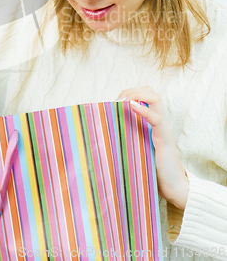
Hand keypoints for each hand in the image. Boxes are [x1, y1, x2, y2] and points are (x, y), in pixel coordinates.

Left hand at [116, 86, 188, 209]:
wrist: (173, 186)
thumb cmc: (153, 168)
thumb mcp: (136, 148)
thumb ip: (127, 137)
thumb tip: (103, 135)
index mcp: (151, 122)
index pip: (144, 95)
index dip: (129, 93)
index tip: (113, 102)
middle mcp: (158, 121)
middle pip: (150, 92)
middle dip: (132, 90)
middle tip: (117, 101)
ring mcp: (162, 129)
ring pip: (155, 98)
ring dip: (137, 95)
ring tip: (124, 101)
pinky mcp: (164, 139)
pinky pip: (156, 119)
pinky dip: (143, 110)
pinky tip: (131, 107)